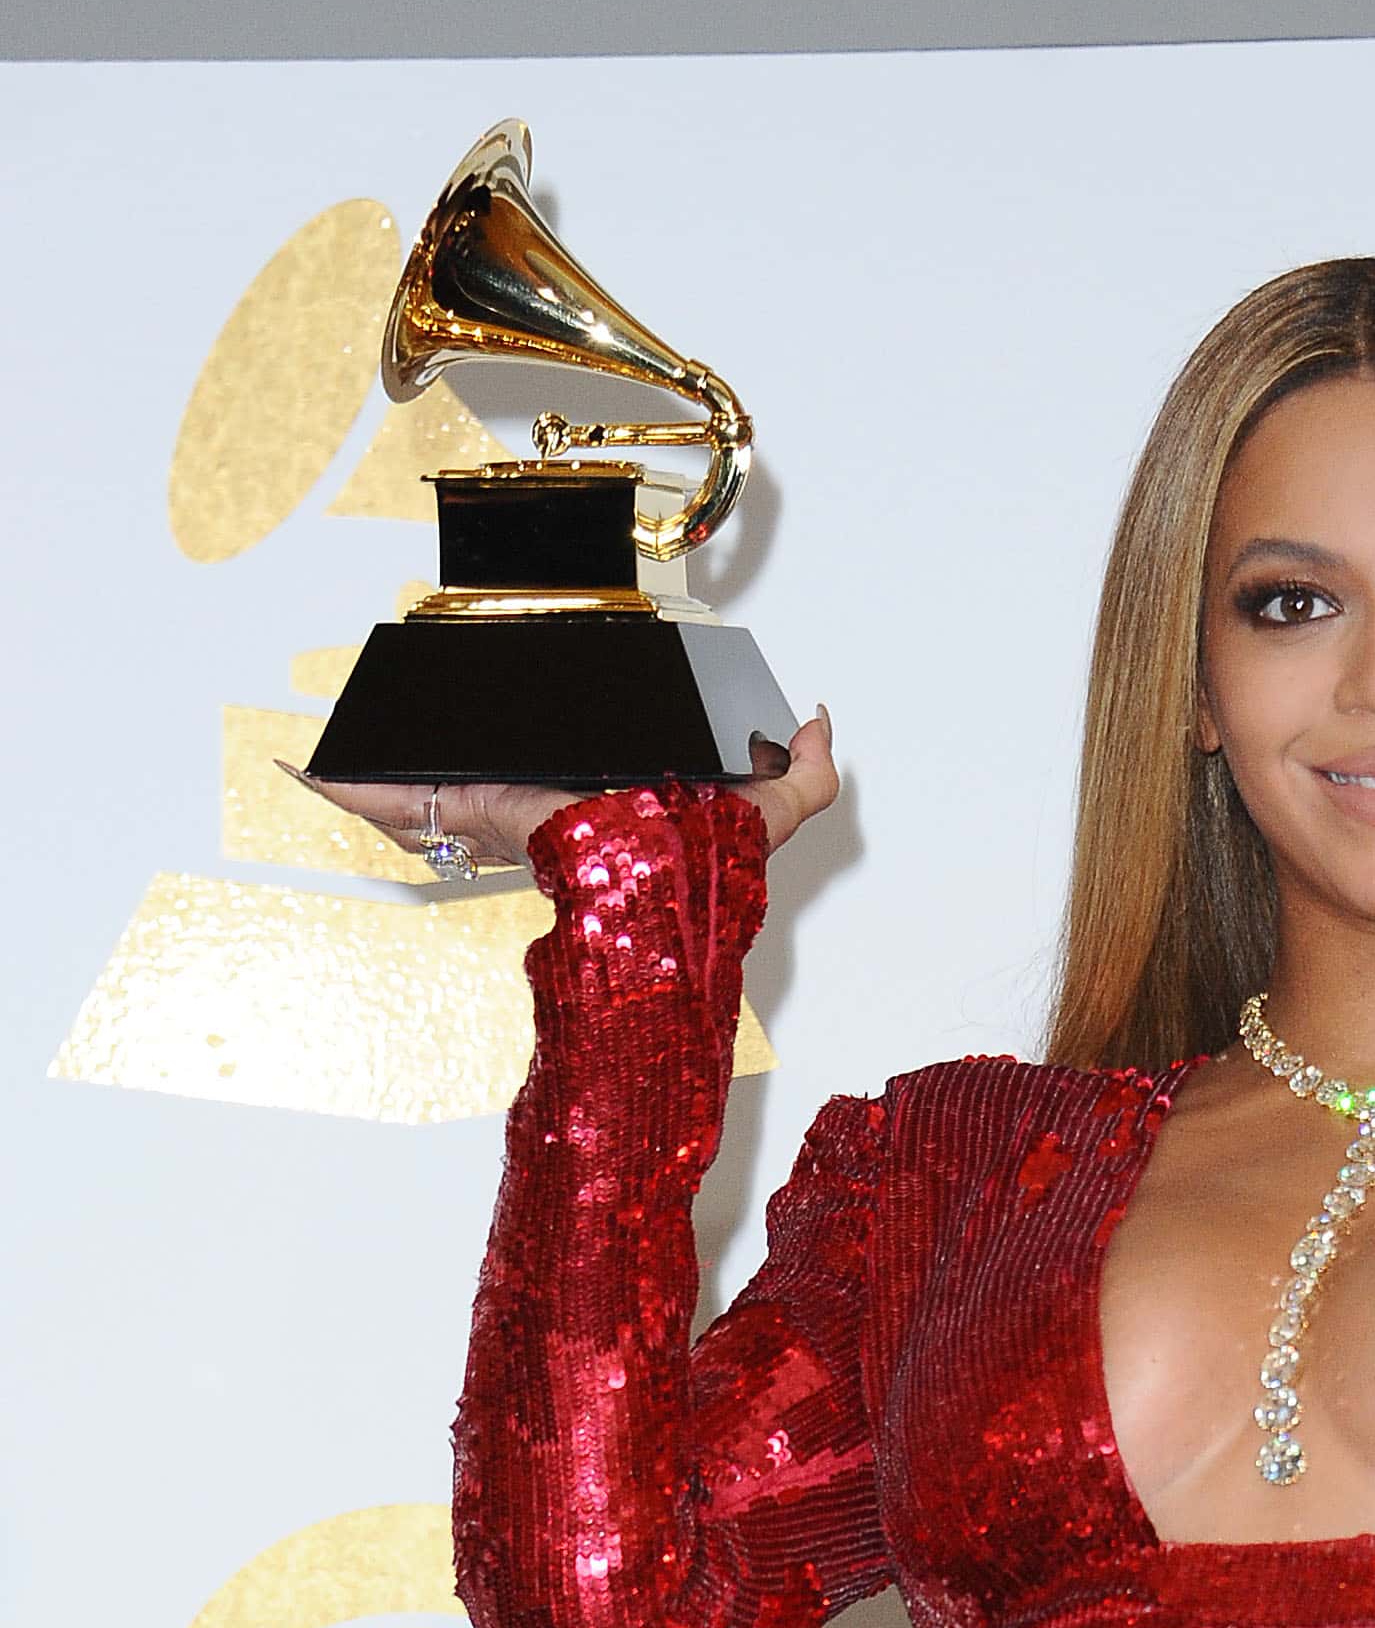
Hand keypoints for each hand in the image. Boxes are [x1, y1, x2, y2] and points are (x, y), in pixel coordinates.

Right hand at [280, 706, 840, 874]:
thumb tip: (813, 718)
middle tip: (390, 733)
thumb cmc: (706, 873)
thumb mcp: (777, 811)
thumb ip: (808, 768)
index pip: (551, 774)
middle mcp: (545, 808)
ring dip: (378, 776)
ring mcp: (505, 812)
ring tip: (329, 753)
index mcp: (600, 801)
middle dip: (432, 765)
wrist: (658, 908)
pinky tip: (308, 768)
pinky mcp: (480, 809)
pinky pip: (402, 803)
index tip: (501, 719)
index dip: (525, 748)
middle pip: (478, 784)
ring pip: (432, 795)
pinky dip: (349, 787)